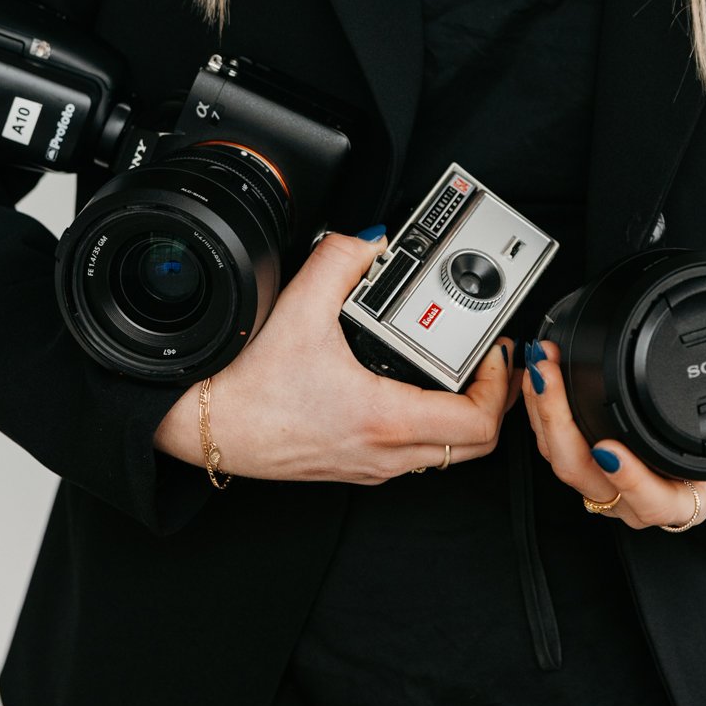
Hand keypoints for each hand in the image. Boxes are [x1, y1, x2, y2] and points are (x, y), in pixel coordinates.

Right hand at [152, 228, 516, 484]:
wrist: (204, 427)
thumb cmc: (244, 388)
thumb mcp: (296, 307)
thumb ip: (340, 260)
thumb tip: (370, 240)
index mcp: (383, 419)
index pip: (477, 423)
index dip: (501, 386)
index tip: (497, 353)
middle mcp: (383, 453)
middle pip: (474, 445)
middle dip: (495, 399)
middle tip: (490, 360)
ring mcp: (370, 465)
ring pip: (445, 453)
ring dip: (463, 413)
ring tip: (458, 369)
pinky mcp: (353, 464)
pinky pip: (414, 453)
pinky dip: (430, 422)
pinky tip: (412, 387)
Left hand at [520, 279, 705, 529]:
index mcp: (689, 495)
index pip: (654, 502)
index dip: (630, 481)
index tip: (610, 449)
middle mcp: (645, 497)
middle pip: (588, 480)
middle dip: (560, 426)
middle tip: (551, 375)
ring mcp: (614, 485)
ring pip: (564, 464)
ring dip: (544, 415)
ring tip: (540, 366)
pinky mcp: (590, 464)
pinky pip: (557, 449)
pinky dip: (542, 415)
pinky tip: (534, 378)